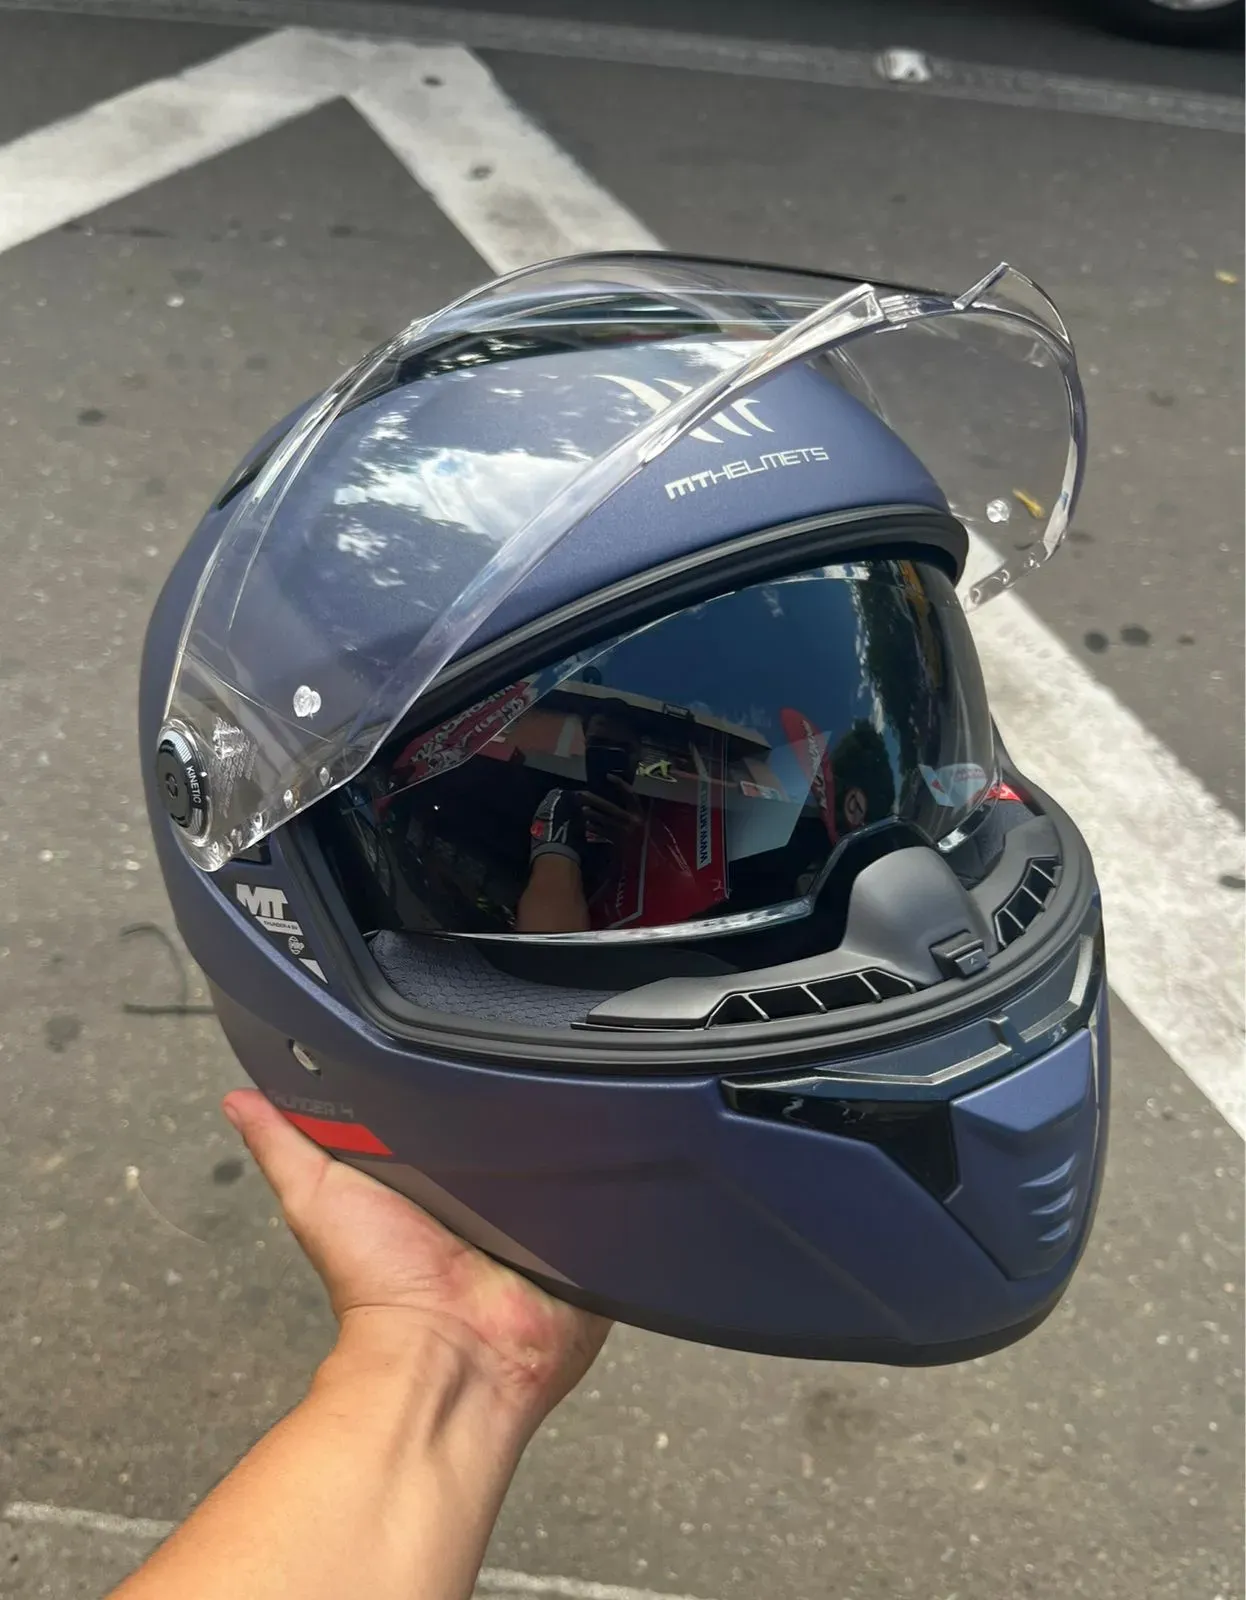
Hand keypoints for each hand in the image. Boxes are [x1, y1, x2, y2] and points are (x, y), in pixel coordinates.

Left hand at [222, 1090, 609, 1429]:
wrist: (450, 1357)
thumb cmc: (382, 1290)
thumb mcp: (320, 1197)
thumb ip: (287, 1143)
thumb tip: (239, 1096)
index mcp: (434, 1179)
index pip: (450, 1110)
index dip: (451, 1075)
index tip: (459, 1026)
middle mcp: (491, 1198)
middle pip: (513, 1125)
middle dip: (518, 1094)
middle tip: (521, 1054)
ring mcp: (543, 1220)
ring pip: (565, 1153)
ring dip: (567, 1133)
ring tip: (571, 1089)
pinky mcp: (588, 1243)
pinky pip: (611, 1198)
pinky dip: (612, 1177)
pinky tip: (612, 1140)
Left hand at [581, 776, 642, 840]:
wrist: (643, 857)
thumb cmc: (641, 835)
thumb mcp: (640, 820)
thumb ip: (630, 809)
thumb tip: (612, 794)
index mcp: (640, 812)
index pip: (630, 793)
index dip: (619, 784)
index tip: (607, 776)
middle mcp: (632, 820)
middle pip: (610, 806)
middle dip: (594, 800)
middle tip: (581, 793)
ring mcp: (623, 831)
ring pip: (603, 819)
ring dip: (591, 813)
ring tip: (582, 808)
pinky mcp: (616, 841)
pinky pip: (601, 831)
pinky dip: (593, 827)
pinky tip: (586, 824)